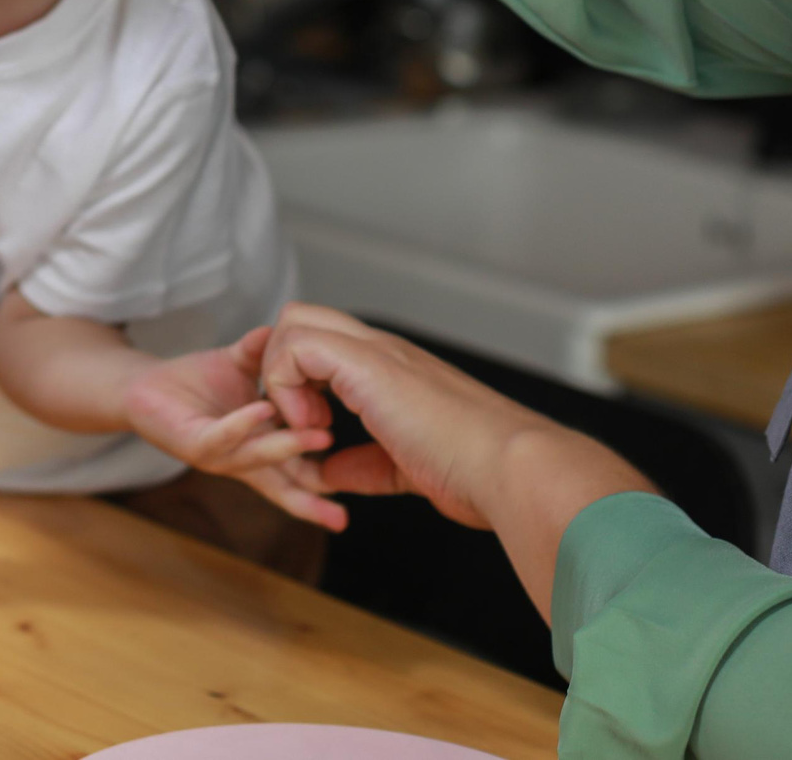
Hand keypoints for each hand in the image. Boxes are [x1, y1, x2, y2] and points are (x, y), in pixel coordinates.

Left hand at [122, 326, 330, 510]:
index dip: (326, 488)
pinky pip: (220, 437)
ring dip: (288, 448)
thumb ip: (268, 353)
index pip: (299, 474)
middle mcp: (242, 457)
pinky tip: (265, 410)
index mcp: (260, 445)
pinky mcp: (191, 443)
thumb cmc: (196, 382)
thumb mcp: (242, 365)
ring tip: (320, 437)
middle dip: (314, 494)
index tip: (361, 495)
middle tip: (346, 498)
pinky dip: (243, 424)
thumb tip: (297, 329)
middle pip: (284, 484)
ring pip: (258, 458)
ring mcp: (218, 454)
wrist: (145, 384)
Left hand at [258, 305, 652, 616]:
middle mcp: (383, 349)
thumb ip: (366, 464)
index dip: (301, 378)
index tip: (313, 428)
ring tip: (306, 426)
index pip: (327, 341)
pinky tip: (312, 427)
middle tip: (299, 420)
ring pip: (294, 321)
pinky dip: (286, 386)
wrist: (511, 469)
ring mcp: (376, 349)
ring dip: (281, 377)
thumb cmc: (476, 473)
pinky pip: (295, 345)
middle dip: (280, 367)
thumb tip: (330, 473)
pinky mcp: (367, 362)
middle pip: (303, 317)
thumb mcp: (406, 468)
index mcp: (395, 370)